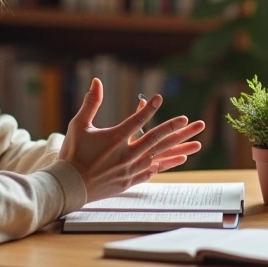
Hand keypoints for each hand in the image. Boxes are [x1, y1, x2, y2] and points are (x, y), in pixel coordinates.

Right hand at [59, 79, 205, 201]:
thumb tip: (96, 81)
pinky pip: (153, 171)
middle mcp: (126, 154)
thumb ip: (91, 102)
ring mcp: (130, 169)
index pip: (137, 120)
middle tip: (192, 122)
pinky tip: (180, 159)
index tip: (159, 98)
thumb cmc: (73, 153)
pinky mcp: (130, 180)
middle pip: (156, 139)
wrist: (69, 185)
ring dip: (180, 149)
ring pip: (160, 156)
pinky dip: (167, 164)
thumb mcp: (79, 125)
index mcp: (115, 138)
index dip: (149, 108)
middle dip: (176, 129)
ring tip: (198, 144)